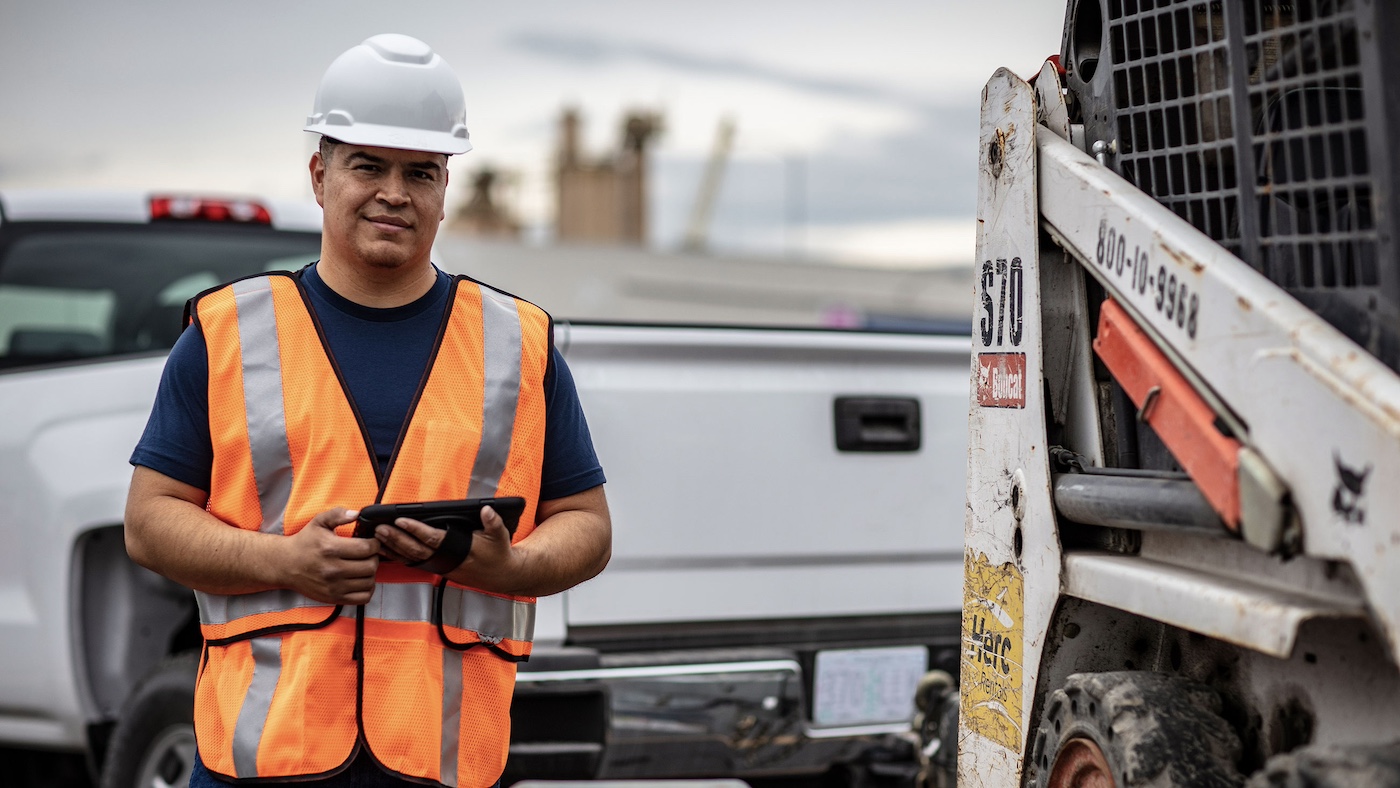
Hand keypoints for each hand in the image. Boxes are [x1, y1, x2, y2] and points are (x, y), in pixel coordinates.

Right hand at [280, 507, 379, 604]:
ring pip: (369, 582)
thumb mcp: (318, 522)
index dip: (374, 543)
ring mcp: (334, 586)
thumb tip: (356, 514)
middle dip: (374, 557)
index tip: (371, 542)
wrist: (285, 565)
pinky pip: (363, 598)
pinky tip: (361, 579)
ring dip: (371, 573)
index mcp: (330, 548)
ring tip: (363, 565)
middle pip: (371, 566)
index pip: (367, 548)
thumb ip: (338, 514)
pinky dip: (367, 589)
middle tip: (368, 554)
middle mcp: (333, 569)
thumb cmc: (305, 542)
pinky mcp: (334, 598)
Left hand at [374, 505, 518, 581]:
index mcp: (457, 549)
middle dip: (396, 538)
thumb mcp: (500, 536)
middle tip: (380, 528)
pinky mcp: (434, 567)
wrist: (498, 576)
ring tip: (376, 537)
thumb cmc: (497, 554)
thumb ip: (493, 522)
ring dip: (392, 547)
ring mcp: (437, 565)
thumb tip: (486, 510)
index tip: (401, 520)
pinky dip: (396, 555)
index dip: (416, 529)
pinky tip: (384, 549)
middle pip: (415, 549)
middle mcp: (444, 559)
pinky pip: (411, 561)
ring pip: (410, 557)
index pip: (432, 538)